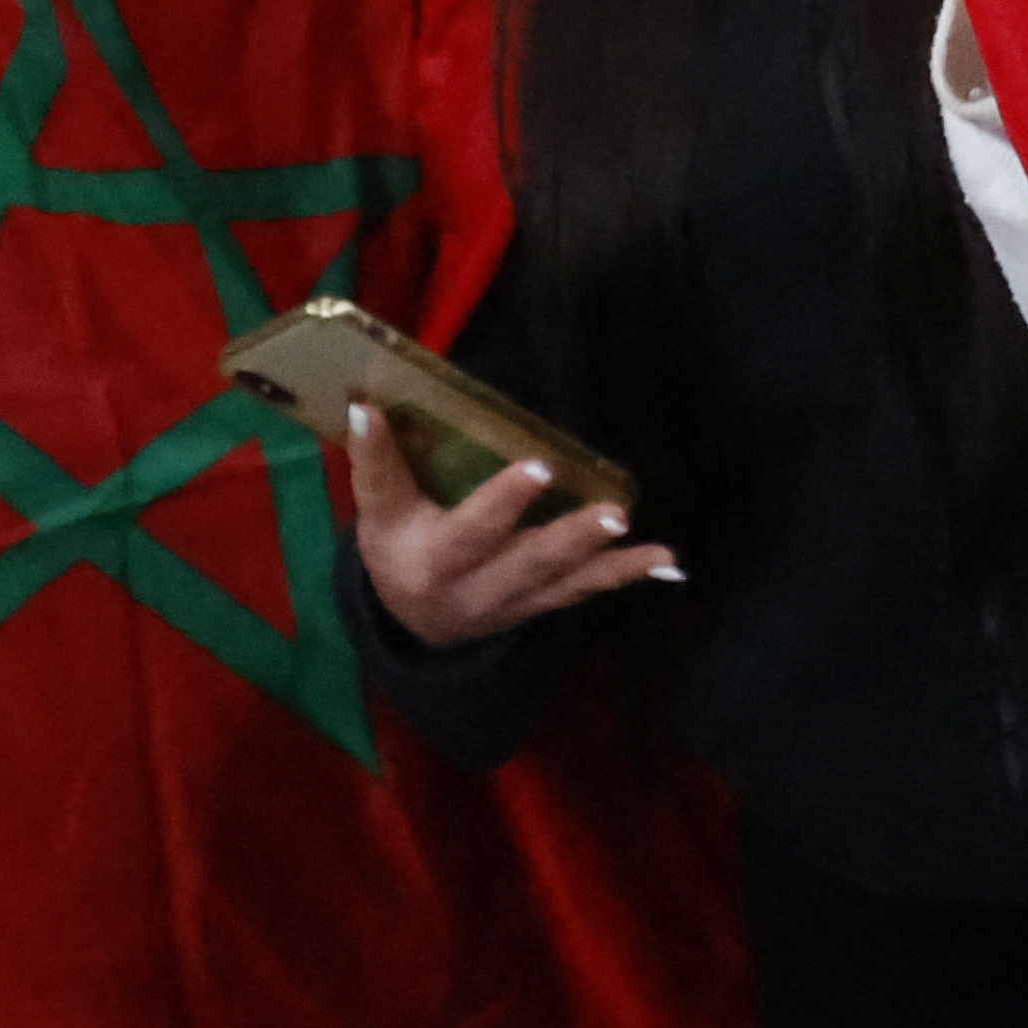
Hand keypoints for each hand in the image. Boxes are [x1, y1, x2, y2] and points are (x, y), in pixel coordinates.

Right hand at [335, 407, 668, 645]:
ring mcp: (513, 602)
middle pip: (524, 561)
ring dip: (602, 555)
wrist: (414, 624)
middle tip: (610, 512)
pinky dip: (622, 573)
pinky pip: (583, 589)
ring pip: (560, 579)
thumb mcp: (379, 512)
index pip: (464, 528)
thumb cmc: (397, 549)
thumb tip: (364, 403)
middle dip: (567, 537)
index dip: (499, 500)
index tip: (537, 465)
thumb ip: (377, 463)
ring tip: (631, 524)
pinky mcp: (539, 605)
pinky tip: (664, 558)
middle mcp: (475, 589)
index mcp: (431, 561)